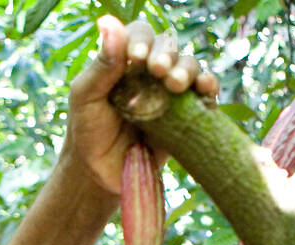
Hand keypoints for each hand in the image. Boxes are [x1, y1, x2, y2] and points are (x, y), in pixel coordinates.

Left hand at [62, 16, 218, 196]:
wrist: (102, 173)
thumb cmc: (89, 132)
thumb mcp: (86, 97)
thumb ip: (101, 64)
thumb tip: (108, 21)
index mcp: (124, 61)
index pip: (140, 35)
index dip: (142, 40)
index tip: (136, 58)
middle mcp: (150, 72)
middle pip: (168, 47)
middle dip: (166, 54)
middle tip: (157, 71)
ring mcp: (170, 92)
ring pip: (189, 66)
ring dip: (188, 69)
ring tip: (176, 85)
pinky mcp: (186, 115)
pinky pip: (204, 95)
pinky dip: (209, 88)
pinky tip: (205, 90)